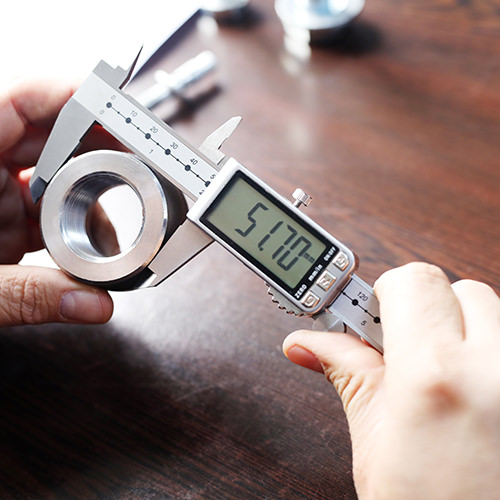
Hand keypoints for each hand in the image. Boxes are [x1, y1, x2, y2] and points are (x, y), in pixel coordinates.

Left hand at [0, 79, 114, 325]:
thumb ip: (27, 297)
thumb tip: (93, 304)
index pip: (25, 101)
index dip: (81, 100)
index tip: (125, 119)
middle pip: (51, 143)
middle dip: (98, 170)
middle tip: (135, 189)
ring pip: (53, 184)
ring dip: (87, 214)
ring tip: (105, 248)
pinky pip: (43, 217)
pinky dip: (70, 237)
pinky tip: (84, 259)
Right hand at [283, 262, 499, 499]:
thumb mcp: (375, 447)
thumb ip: (346, 373)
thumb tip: (307, 342)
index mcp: (438, 377)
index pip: (413, 280)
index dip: (384, 295)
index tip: (373, 318)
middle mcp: (499, 370)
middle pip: (459, 289)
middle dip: (427, 313)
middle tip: (408, 354)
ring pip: (495, 313)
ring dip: (466, 333)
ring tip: (445, 380)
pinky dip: (492, 356)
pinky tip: (478, 396)